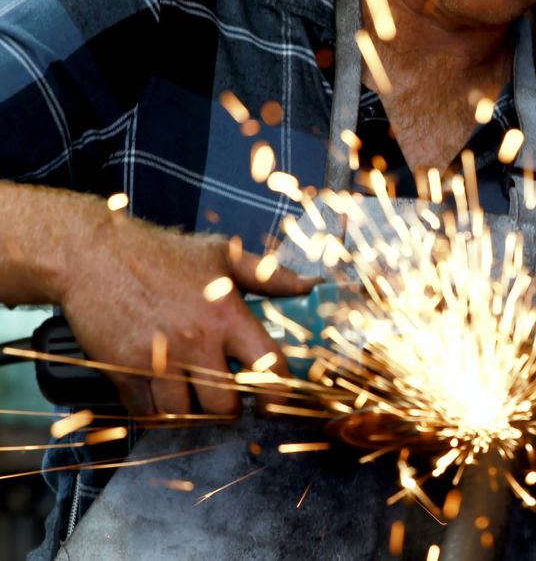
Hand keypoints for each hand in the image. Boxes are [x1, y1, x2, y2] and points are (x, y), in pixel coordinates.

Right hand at [59, 214, 314, 415]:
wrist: (91, 254)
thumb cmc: (161, 254)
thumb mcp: (222, 255)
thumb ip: (270, 276)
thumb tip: (312, 284)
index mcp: (227, 316)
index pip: (269, 369)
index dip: (279, 395)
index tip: (277, 402)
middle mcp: (195, 342)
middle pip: (226, 406)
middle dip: (231, 409)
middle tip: (228, 399)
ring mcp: (157, 360)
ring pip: (186, 415)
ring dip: (193, 413)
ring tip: (195, 398)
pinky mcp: (123, 372)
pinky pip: (148, 413)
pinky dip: (158, 413)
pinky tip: (163, 397)